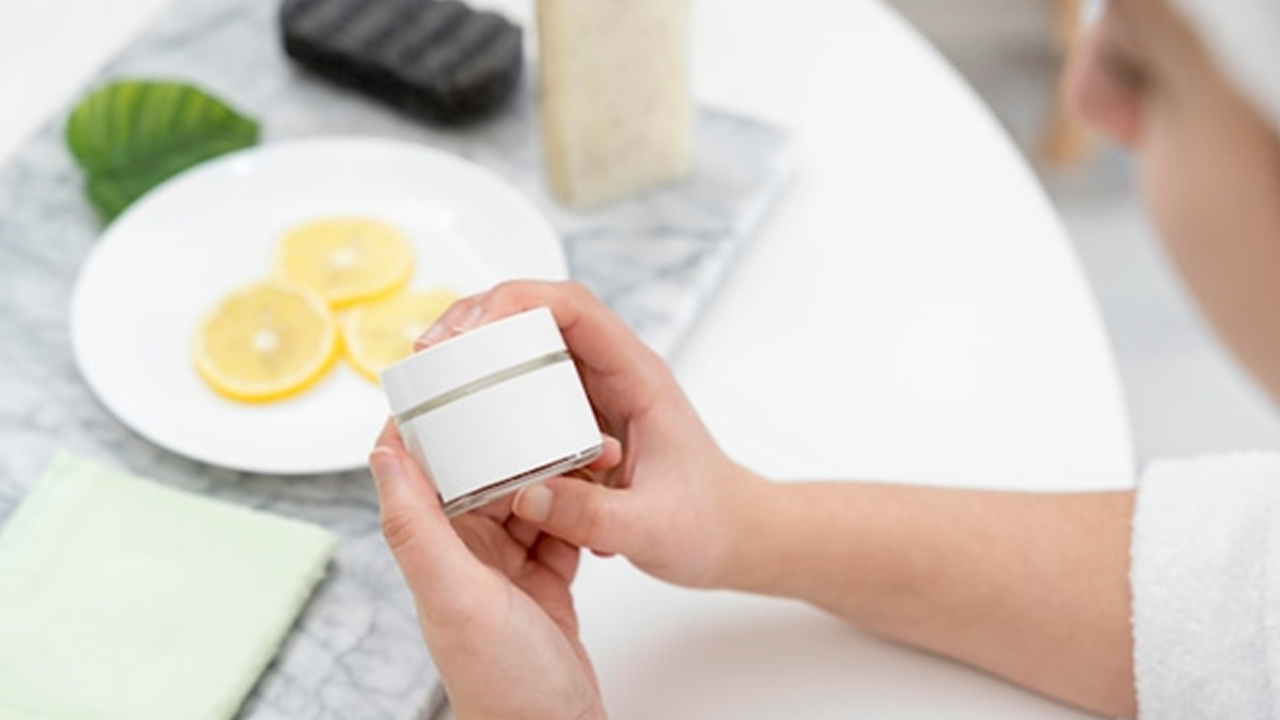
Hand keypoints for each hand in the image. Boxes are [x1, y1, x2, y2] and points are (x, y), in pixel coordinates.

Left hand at [370, 422, 607, 719]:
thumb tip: (383, 453)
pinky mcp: (542, 580)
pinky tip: (599, 485)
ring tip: (590, 441)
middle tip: (544, 398)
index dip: (427, 418)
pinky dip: (578, 505)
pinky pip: (558, 524)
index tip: (448, 371)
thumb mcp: (457, 598)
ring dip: (554, 466)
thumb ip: (418, 527)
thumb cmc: (504, 684)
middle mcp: (463, 554)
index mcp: (434, 550)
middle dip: (511, 434)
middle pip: (480, 471)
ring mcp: (504, 567)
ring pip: (525, 493)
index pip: (418, 467)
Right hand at [416, 281, 758, 588]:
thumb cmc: (707, 523)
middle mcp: (614, 372)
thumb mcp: (651, 529)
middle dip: (479, 319)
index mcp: (639, 377)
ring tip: (430, 375)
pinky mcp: (582, 416)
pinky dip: (492, 387)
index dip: (516, 304)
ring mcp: (596, 391)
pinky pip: (530, 384)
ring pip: (530, 345)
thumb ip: (590, 516)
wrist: (732, 535)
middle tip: (429, 353)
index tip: (467, 331)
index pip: (573, 308)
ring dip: (479, 350)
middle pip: (539, 312)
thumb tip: (523, 495)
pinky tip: (459, 410)